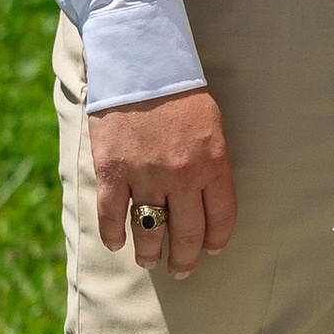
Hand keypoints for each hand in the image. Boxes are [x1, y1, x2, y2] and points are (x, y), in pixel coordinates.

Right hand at [90, 87, 235, 274]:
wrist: (140, 64)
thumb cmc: (180, 94)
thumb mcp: (211, 126)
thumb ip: (211, 165)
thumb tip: (208, 203)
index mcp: (213, 163)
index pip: (221, 218)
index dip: (216, 241)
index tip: (211, 250)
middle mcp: (183, 175)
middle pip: (188, 234)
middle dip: (186, 259)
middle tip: (181, 270)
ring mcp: (146, 175)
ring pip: (150, 231)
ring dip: (150, 254)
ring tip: (150, 261)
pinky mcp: (113, 171)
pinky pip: (112, 216)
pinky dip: (113, 234)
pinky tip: (117, 243)